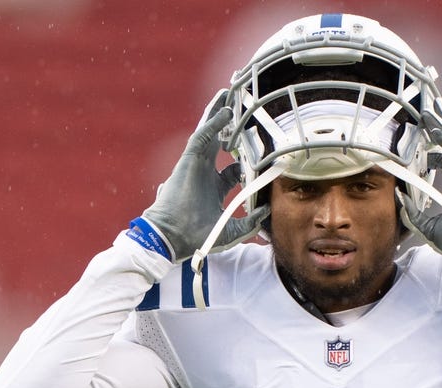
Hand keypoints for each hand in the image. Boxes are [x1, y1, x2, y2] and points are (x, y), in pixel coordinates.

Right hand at [133, 90, 269, 261]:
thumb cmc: (197, 236)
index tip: (261, 154)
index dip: (246, 160)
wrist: (174, 237)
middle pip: (219, 142)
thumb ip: (250, 222)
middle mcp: (205, 172)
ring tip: (229, 95)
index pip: (232, 168)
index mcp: (213, 187)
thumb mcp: (232, 230)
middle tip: (242, 109)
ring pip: (209, 132)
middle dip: (230, 126)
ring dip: (218, 113)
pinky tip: (225, 111)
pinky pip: (202, 135)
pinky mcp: (188, 160)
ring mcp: (196, 164)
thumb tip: (267, 212)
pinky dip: (213, 122)